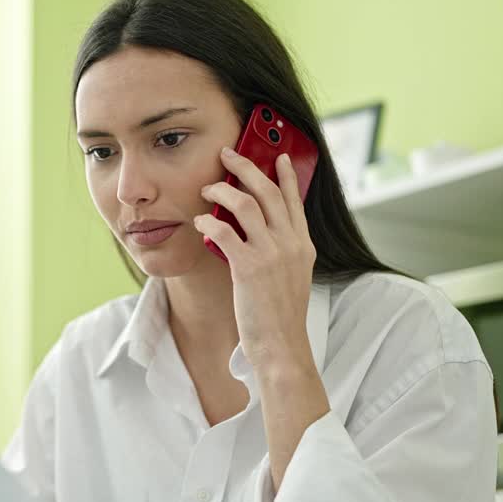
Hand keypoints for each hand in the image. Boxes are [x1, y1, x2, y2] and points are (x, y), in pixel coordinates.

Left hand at [193, 146, 329, 491]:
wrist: (282, 347)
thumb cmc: (279, 318)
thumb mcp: (289, 278)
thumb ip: (279, 251)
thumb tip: (257, 231)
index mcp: (303, 245)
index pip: (294, 200)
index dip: (284, 175)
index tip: (277, 155)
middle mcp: (291, 244)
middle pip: (268, 192)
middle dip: (246, 167)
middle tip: (228, 154)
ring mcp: (272, 254)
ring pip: (245, 204)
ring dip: (222, 190)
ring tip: (206, 188)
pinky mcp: (250, 268)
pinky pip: (225, 231)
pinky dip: (209, 222)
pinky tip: (199, 223)